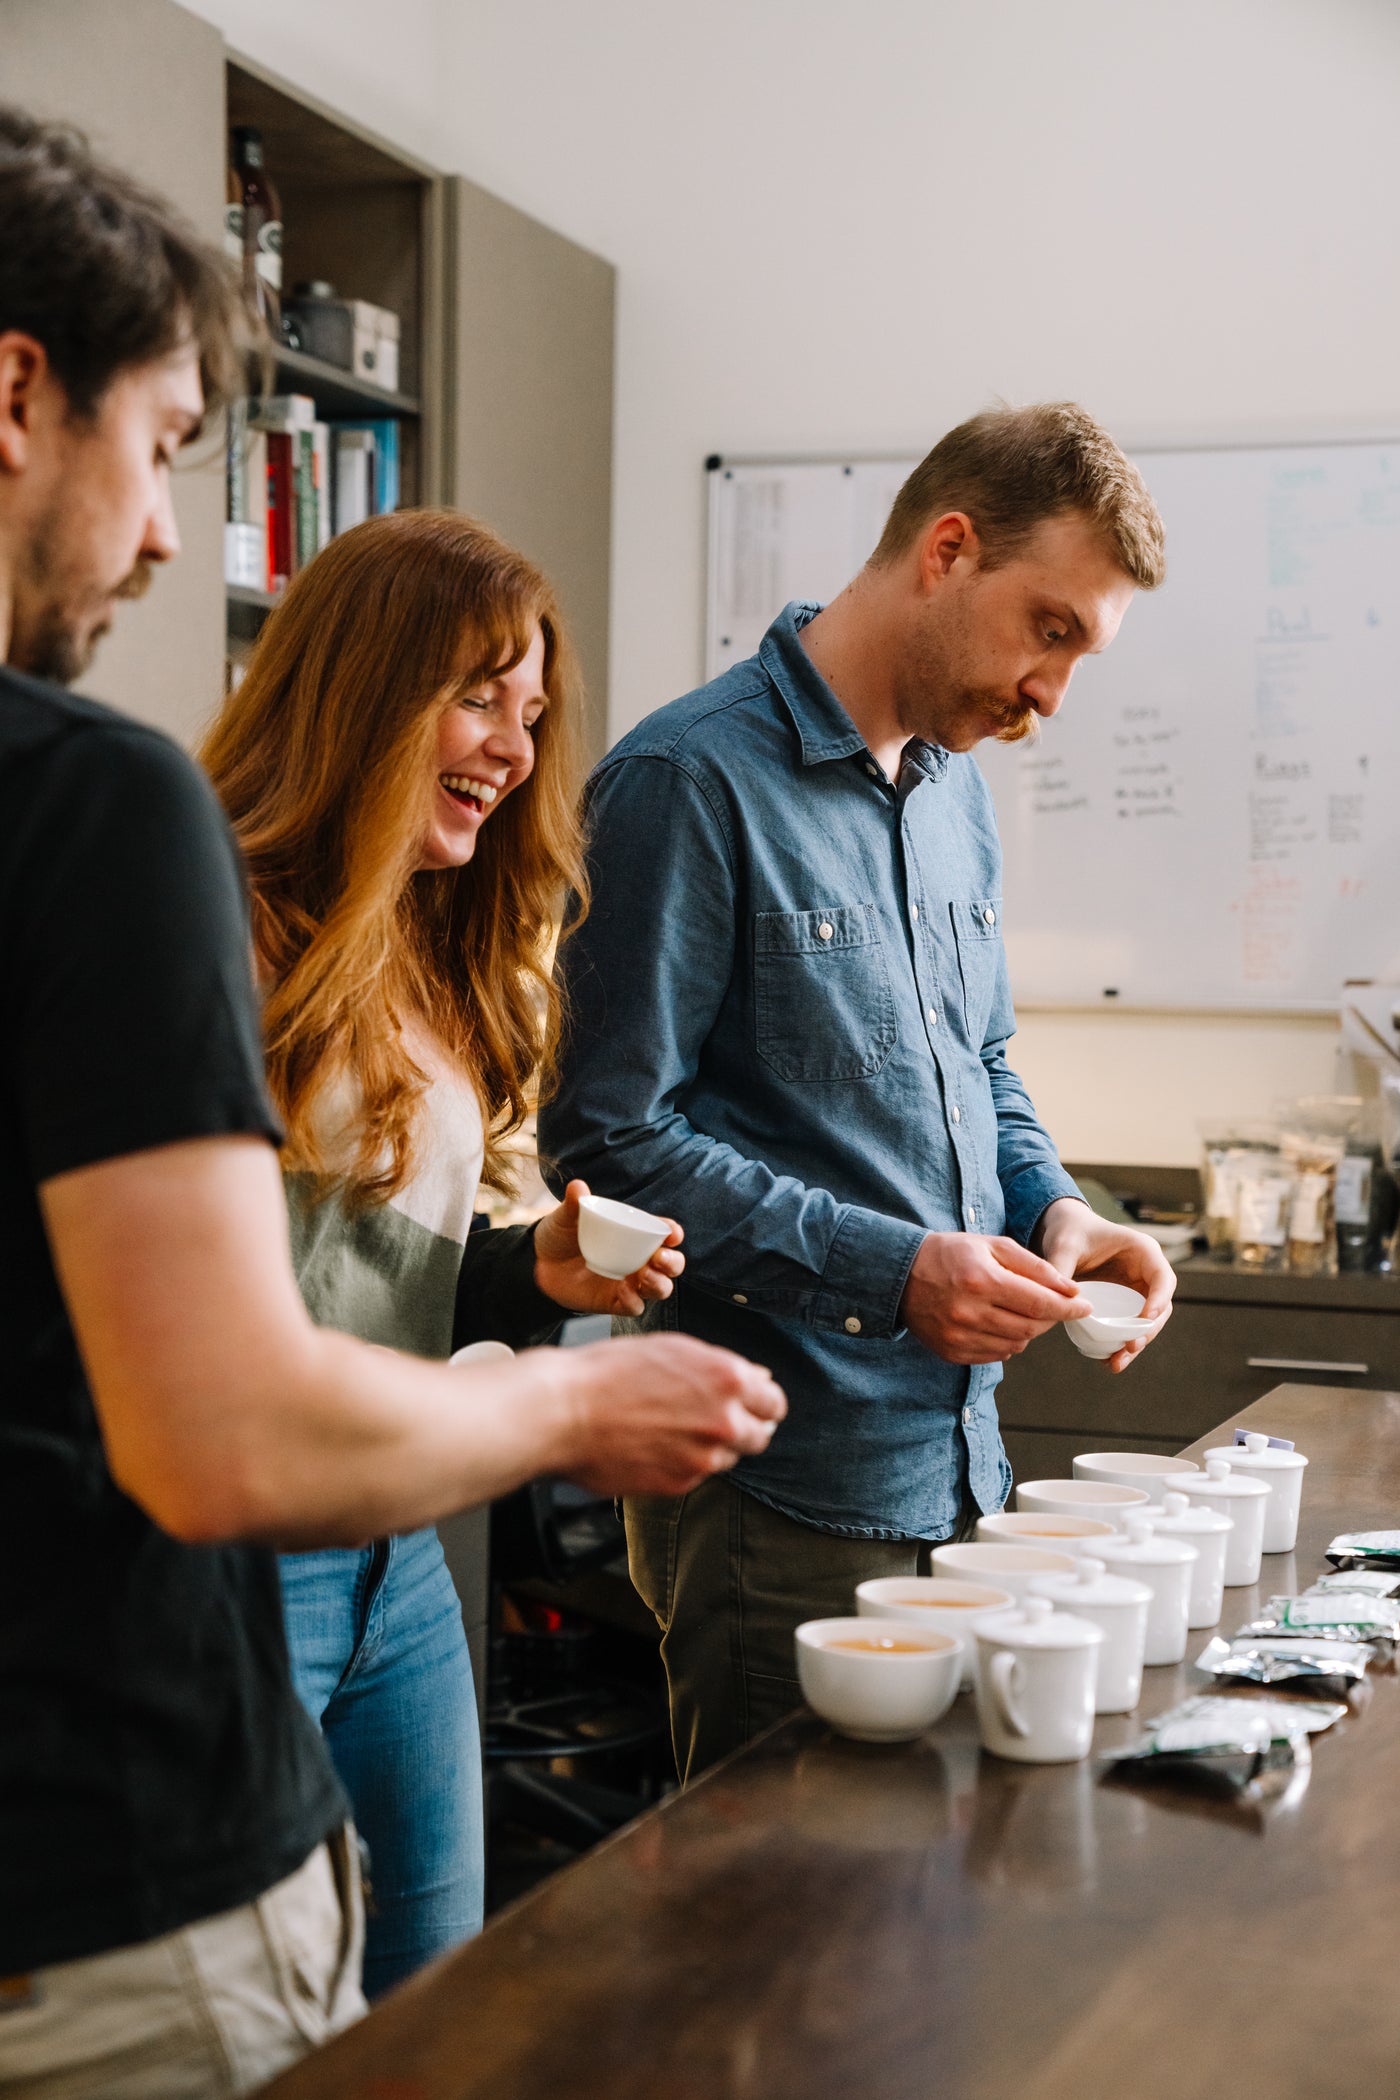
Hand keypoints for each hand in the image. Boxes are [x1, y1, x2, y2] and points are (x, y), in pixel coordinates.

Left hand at [533, 1179, 684, 1316]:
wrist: (539, 1264)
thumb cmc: (560, 1235)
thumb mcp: (566, 1218)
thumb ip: (574, 1204)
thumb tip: (578, 1186)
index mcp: (635, 1235)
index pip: (664, 1233)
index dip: (674, 1233)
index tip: (673, 1234)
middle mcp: (639, 1259)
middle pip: (672, 1264)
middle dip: (673, 1262)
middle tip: (659, 1257)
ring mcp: (629, 1282)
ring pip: (660, 1288)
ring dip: (659, 1283)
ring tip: (645, 1275)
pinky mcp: (615, 1301)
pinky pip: (635, 1307)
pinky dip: (634, 1302)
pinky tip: (625, 1293)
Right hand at [548, 1333, 786, 1497]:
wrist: (564, 1410)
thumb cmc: (611, 1370)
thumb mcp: (672, 1350)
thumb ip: (721, 1367)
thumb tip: (758, 1380)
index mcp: (728, 1379)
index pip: (774, 1402)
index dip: (761, 1403)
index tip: (749, 1405)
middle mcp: (724, 1421)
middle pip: (760, 1436)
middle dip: (743, 1428)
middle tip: (712, 1419)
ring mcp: (704, 1457)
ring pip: (728, 1457)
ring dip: (711, 1446)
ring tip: (670, 1429)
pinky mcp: (680, 1483)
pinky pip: (696, 1474)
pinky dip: (684, 1463)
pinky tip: (653, 1445)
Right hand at [899, 1230, 1086, 1364]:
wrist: (901, 1274)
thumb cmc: (952, 1253)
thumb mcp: (993, 1245)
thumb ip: (1035, 1266)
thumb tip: (1071, 1289)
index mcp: (983, 1281)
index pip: (1040, 1303)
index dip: (1068, 1307)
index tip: (1084, 1306)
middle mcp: (970, 1313)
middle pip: (1031, 1328)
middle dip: (1051, 1319)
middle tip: (1056, 1307)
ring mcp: (959, 1336)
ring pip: (1016, 1345)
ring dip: (1030, 1331)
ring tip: (1024, 1312)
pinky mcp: (951, 1352)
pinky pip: (995, 1355)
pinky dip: (1008, 1342)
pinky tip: (1001, 1324)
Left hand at [1032, 1198, 1175, 1372]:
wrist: (1066, 1235)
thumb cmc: (1070, 1232)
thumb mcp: (1064, 1245)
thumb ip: (1060, 1266)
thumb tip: (1061, 1300)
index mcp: (1143, 1251)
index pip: (1163, 1278)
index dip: (1159, 1299)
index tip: (1146, 1318)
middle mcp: (1146, 1273)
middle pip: (1160, 1307)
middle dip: (1147, 1330)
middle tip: (1130, 1347)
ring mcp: (1137, 1291)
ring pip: (1146, 1323)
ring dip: (1135, 1344)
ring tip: (1116, 1363)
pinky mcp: (1124, 1306)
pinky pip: (1128, 1328)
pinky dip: (1120, 1345)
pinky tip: (1107, 1361)